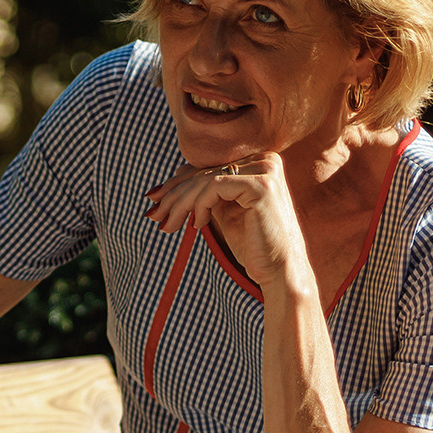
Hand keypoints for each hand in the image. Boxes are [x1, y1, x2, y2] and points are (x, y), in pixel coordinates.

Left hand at [145, 153, 311, 300]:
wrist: (280, 273)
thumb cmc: (254, 247)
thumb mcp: (225, 212)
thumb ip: (207, 192)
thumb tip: (177, 174)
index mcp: (259, 163)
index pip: (209, 168)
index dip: (177, 183)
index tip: (154, 199)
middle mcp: (266, 160)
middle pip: (205, 172)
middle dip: (173, 195)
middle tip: (152, 214)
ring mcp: (265, 170)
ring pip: (205, 180)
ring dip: (180, 204)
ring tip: (167, 225)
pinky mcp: (261, 185)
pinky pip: (214, 188)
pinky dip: (198, 206)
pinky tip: (196, 225)